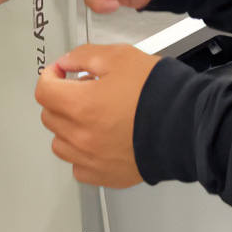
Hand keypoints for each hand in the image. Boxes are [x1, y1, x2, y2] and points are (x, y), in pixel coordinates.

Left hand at [34, 43, 159, 186]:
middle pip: (50, 116)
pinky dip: (82, 153)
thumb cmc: (159, 94)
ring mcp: (91, 159)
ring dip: (68, 127)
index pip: (44, 90)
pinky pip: (78, 165)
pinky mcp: (105, 175)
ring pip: (60, 143)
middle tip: (83, 90)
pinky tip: (99, 139)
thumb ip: (86, 56)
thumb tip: (67, 62)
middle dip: (61, 99)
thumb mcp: (121, 57)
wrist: (187, 127)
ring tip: (92, 116)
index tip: (60, 73)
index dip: (50, 76)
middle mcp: (81, 136)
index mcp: (81, 105)